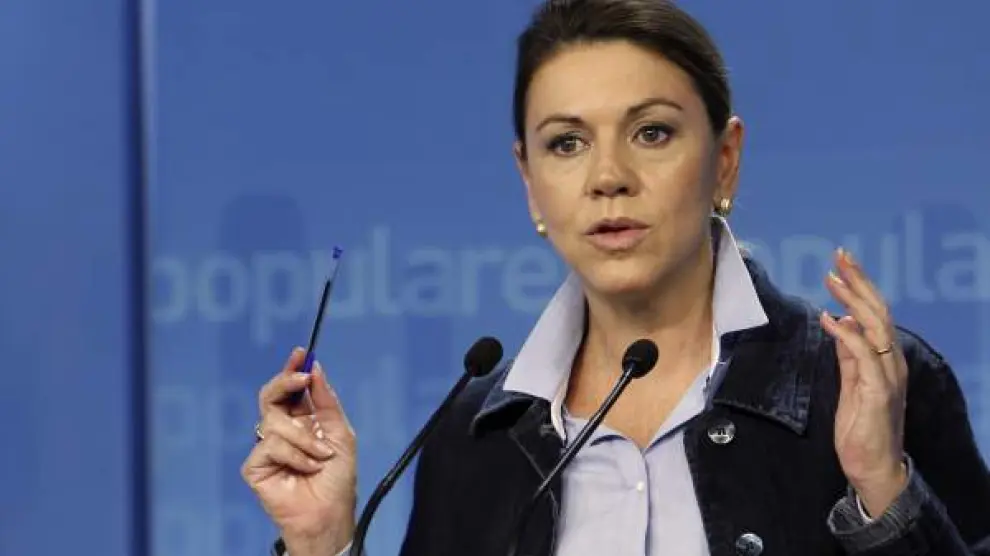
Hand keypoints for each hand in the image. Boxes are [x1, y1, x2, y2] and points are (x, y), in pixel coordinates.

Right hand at [241, 348, 357, 555]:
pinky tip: (306, 470)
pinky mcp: (255, 466)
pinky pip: (271, 446)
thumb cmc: (337, 478)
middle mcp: (282, 430)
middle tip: (301, 379)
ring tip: (322, 456)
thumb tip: (316, 370)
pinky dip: (295, 456)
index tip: (301, 353)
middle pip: (270, 395)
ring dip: (305, 438)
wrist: (330, 513)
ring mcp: (266, 448)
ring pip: (275, 422)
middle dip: (285, 382)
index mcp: (301, 420)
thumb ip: (326, 401)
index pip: (290, 389)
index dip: (293, 369)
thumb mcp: (340, 433)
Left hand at [820, 248, 908, 517]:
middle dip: (859, 282)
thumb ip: (848, 354)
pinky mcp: (877, 391)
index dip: (860, 287)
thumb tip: (842, 321)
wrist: (873, 465)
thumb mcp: (851, 382)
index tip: (841, 266)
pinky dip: (846, 333)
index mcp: (885, 359)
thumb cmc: (861, 426)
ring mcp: (887, 376)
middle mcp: (891, 362)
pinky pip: (862, 354)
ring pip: (875, 326)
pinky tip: (830, 319)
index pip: (875, 314)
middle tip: (840, 256)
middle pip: (878, 312)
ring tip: (833, 278)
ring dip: (853, 299)